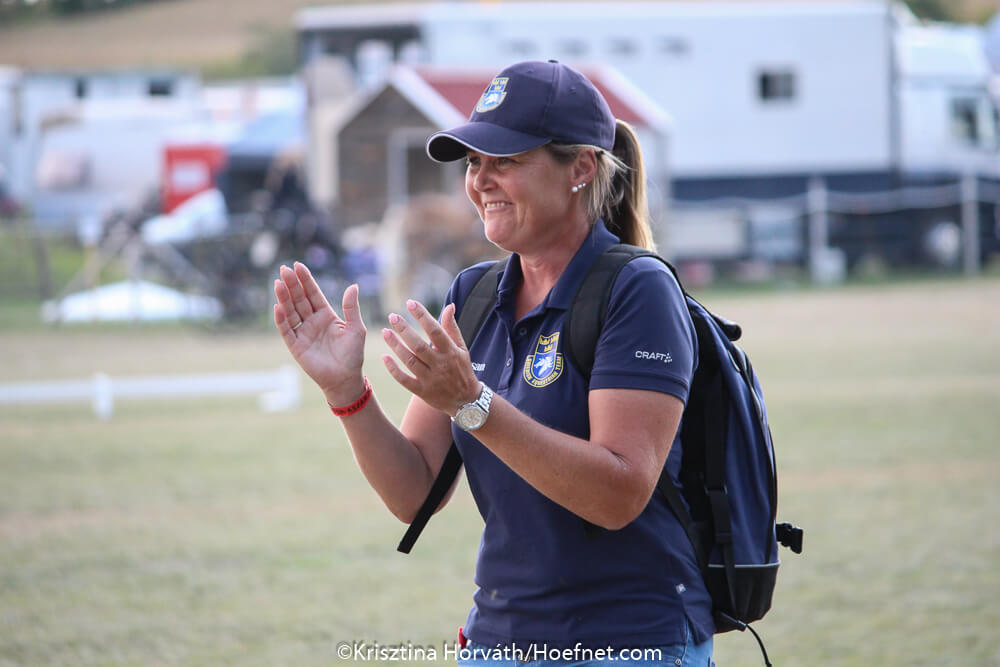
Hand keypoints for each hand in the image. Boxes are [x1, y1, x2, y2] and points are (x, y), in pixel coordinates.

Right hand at [273, 262, 366, 404]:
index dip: (306, 280)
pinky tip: (277, 307)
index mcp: (326, 315)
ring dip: (284, 298)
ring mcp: (303, 333)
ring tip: (278, 283)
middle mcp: (312, 321)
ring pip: (291, 312)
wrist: (346, 378)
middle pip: (299, 300)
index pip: (313, 294)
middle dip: (292, 284)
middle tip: (284, 269)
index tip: (297, 265)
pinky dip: (282, 320)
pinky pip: (287, 331)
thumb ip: (352, 308)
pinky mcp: (296, 346)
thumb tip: (353, 286)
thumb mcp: (356, 328)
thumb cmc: (353, 354)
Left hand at [381, 299, 480, 415]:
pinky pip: (404, 380)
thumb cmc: (462, 369)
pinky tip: (384, 357)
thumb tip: (449, 306)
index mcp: (450, 352)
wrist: (466, 401)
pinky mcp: (422, 391)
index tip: (410, 303)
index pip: (435, 330)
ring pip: (410, 361)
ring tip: (385, 332)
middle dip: (404, 329)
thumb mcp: (461, 348)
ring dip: (396, 346)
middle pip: (419, 345)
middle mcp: (440, 365)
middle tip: (392, 316)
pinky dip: (393, 369)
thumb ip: (452, 327)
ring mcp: (431, 379)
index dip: (422, 316)